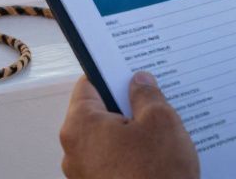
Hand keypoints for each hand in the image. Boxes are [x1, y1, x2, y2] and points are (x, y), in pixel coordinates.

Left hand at [59, 72, 199, 178]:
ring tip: (161, 131)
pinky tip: (156, 156)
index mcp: (80, 125)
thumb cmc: (156, 176)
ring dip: (130, 132)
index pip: (89, 84)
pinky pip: (113, 162)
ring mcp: (84, 174)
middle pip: (98, 112)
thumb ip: (147, 95)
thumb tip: (139, 82)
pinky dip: (130, 155)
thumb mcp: (161, 121)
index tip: (129, 67)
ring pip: (107, 139)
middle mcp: (74, 150)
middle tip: (153, 98)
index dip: (111, 72)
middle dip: (125, 104)